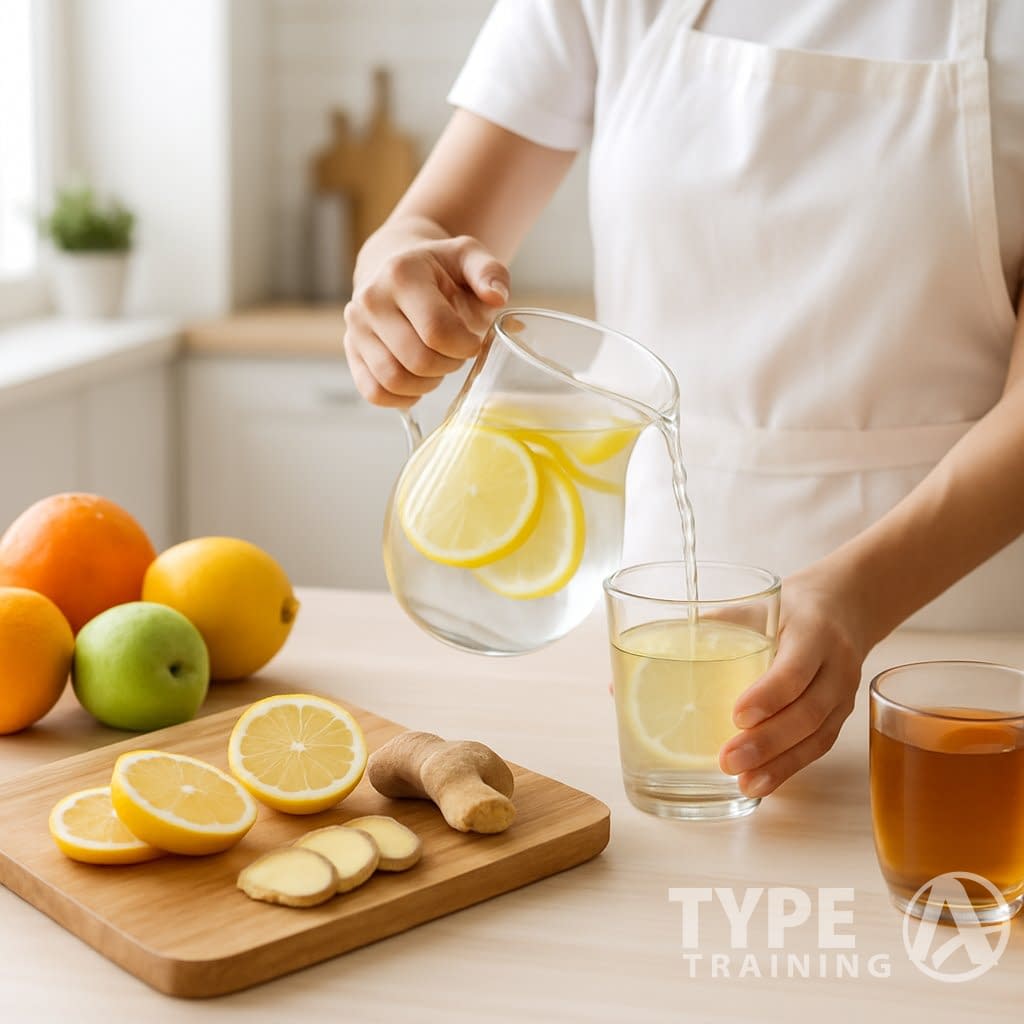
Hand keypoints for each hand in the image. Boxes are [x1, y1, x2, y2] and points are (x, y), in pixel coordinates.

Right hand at [343, 235, 510, 408]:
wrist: (397, 268)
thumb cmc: (440, 269)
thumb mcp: (468, 258)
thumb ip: (490, 273)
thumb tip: (496, 298)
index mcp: (402, 274)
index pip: (437, 330)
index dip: (465, 346)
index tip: (473, 342)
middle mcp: (371, 300)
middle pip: (418, 360)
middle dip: (448, 365)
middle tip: (456, 354)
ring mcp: (356, 328)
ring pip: (394, 380)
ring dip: (427, 383)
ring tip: (438, 365)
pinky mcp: (351, 350)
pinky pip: (375, 392)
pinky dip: (401, 397)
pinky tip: (418, 382)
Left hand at [718, 567, 869, 797]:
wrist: (844, 605)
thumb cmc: (787, 606)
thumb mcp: (754, 605)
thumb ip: (711, 628)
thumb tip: (646, 656)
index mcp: (812, 630)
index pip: (795, 668)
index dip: (769, 695)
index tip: (736, 716)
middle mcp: (835, 665)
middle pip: (808, 711)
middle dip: (768, 741)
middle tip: (727, 760)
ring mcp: (842, 693)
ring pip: (817, 736)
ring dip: (780, 765)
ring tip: (744, 783)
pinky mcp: (840, 715)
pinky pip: (818, 746)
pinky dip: (790, 768)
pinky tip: (762, 783)